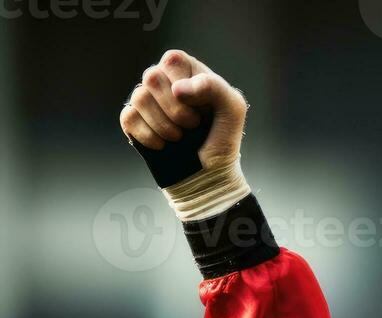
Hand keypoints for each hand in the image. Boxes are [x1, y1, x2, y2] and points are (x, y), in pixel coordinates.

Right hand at [119, 50, 246, 170]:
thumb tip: (178, 88)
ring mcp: (145, 100)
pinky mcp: (132, 120)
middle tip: (193, 125)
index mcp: (185, 71)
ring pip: (139, 98)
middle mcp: (162, 81)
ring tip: (181, 137)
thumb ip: (215, 88)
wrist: (208, 174)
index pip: (173, 60)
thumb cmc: (221, 138)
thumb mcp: (232, 110)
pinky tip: (164, 145)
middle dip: (177, 109)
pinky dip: (150, 136)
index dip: (187, 86)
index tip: (204, 107)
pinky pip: (129, 118)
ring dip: (165, 126)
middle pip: (152, 77)